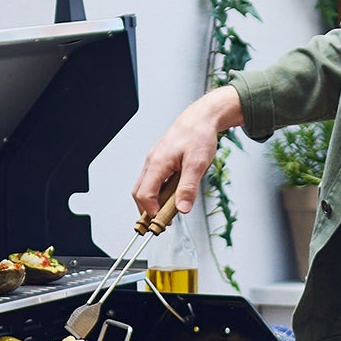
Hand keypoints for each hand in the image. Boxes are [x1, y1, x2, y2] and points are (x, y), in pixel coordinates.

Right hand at [132, 86, 243, 216]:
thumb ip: (188, 188)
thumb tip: (182, 209)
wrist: (201, 118)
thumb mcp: (197, 164)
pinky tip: (172, 195)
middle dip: (148, 211)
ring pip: (144, 187)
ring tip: (169, 211)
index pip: (145, 195)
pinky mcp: (160, 161)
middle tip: (162, 222)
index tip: (164, 222)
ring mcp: (154, 162)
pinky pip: (153, 181)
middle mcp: (152, 162)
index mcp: (158, 163)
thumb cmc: (199, 135)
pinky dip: (158, 193)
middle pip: (139, 194)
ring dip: (153, 202)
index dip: (152, 212)